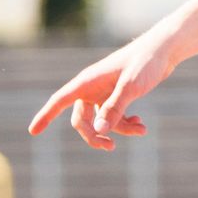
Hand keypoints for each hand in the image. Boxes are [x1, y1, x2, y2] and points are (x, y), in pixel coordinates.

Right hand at [28, 33, 175, 150]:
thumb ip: (115, 109)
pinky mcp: (117, 95)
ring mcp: (104, 92)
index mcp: (88, 81)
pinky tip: (141, 125)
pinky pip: (114, 116)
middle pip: (82, 119)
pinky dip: (126, 123)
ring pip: (102, 121)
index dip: (45, 116)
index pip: (59, 100)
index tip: (33, 131)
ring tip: (142, 130)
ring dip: (119, 129)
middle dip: (94, 135)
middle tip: (110, 148)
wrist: (164, 49)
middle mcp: (92, 87)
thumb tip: (99, 131)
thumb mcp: (130, 87)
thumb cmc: (145, 63)